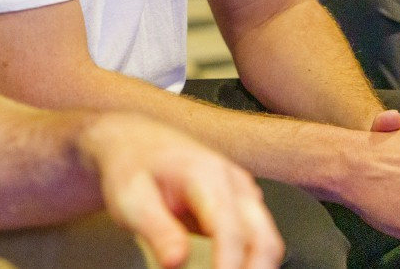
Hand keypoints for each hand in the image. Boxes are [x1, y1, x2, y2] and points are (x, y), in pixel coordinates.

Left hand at [78, 113, 282, 268]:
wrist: (138, 144)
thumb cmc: (133, 168)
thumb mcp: (131, 199)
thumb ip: (157, 231)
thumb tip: (177, 263)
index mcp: (207, 175)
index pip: (230, 229)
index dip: (228, 265)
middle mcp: (234, 183)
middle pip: (265, 238)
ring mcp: (243, 193)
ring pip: (268, 241)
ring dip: (253, 267)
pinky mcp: (243, 206)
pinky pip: (259, 239)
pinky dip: (248, 262)